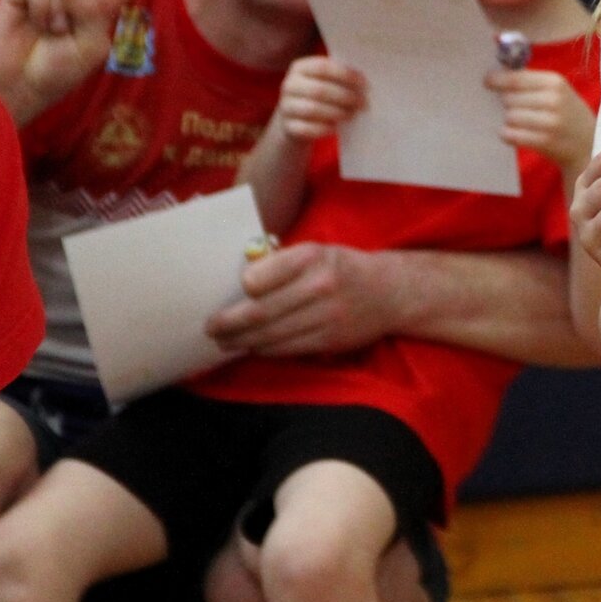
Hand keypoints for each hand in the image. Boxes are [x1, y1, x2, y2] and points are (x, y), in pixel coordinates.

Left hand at [206, 242, 395, 356]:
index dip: (240, 289)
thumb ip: (281, 263)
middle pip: (260, 312)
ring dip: (241, 341)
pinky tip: (252, 346)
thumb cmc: (342, 268)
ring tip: (224, 341)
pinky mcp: (329, 340)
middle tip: (210, 327)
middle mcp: (319, 285)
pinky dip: (264, 349)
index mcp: (311, 257)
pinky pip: (287, 349)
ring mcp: (326, 316)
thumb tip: (240, 282)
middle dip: (229, 324)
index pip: (261, 277)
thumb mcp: (316, 251)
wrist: (390, 292)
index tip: (222, 297)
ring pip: (270, 335)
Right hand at [275, 56, 365, 143]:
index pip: (323, 67)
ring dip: (337, 113)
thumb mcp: (326, 81)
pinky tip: (336, 128)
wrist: (296, 119)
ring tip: (352, 115)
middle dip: (346, 97)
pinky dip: (324, 129)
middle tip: (364, 104)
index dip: (346, 75)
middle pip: (319, 90)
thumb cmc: (319, 96)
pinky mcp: (287, 126)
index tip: (365, 85)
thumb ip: (341, 77)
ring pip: (313, 109)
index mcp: (300, 67)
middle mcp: (289, 85)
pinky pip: (307, 129)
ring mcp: (286, 106)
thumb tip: (364, 85)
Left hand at [487, 67, 595, 179]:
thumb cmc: (568, 114)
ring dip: (508, 121)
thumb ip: (531, 82)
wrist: (588, 145)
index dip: (497, 79)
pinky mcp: (545, 141)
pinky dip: (508, 134)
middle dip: (506, 104)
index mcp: (555, 82)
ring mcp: (550, 122)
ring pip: (509, 116)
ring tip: (520, 123)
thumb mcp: (558, 91)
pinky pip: (511, 135)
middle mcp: (554, 99)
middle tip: (515, 109)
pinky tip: (515, 134)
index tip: (486, 81)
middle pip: (509, 98)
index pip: (516, 78)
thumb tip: (495, 75)